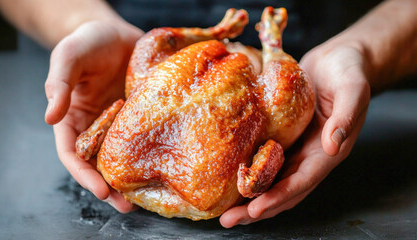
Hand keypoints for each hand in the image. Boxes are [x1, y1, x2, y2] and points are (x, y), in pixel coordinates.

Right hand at [44, 20, 142, 211]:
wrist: (115, 33)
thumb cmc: (87, 42)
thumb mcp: (68, 56)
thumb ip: (58, 84)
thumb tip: (49, 116)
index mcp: (73, 118)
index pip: (72, 154)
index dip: (83, 175)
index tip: (99, 190)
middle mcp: (96, 126)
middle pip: (98, 163)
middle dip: (110, 187)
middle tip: (126, 205)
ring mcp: (121, 123)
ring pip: (123, 157)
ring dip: (131, 179)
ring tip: (145, 198)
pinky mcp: (142, 117)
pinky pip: (145, 139)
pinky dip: (150, 156)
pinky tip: (163, 167)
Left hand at [220, 41, 370, 226]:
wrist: (338, 59)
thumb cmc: (348, 70)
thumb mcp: (353, 88)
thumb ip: (347, 115)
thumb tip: (333, 145)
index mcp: (329, 150)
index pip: (302, 181)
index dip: (279, 196)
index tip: (255, 209)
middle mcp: (310, 155)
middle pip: (283, 189)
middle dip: (258, 208)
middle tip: (229, 220)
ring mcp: (295, 147)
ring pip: (271, 179)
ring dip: (249, 197)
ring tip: (225, 211)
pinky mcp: (282, 135)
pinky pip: (264, 159)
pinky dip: (249, 173)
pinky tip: (230, 179)